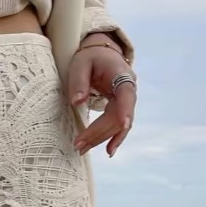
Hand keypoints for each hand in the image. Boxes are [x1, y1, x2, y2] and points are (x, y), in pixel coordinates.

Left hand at [68, 35, 136, 157]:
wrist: (101, 55)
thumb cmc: (90, 57)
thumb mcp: (81, 63)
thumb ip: (79, 81)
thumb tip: (77, 102)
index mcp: (121, 75)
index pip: (126, 93)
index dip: (126, 109)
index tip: (123, 123)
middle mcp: (128, 89)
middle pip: (118, 115)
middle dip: (99, 132)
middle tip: (78, 145)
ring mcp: (126, 100)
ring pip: (118, 124)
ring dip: (101, 138)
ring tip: (82, 149)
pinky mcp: (120, 108)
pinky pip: (119, 125)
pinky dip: (114, 138)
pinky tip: (108, 151)